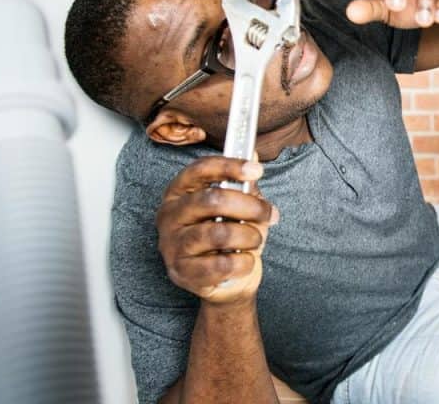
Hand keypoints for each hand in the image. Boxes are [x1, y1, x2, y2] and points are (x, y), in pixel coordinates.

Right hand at [155, 157, 278, 304]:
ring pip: (219, 233)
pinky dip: (245, 262)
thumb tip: (254, 157)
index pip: (200, 170)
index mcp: (179, 192)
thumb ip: (244, 184)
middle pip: (212, 200)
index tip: (256, 170)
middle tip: (268, 213)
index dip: (229, 166)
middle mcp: (169, 215)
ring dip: (249, 236)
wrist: (228, 280)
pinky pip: (222, 264)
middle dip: (249, 206)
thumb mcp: (239, 207)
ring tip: (255, 239)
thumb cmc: (232, 237)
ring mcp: (172, 245)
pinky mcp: (182, 272)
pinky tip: (246, 260)